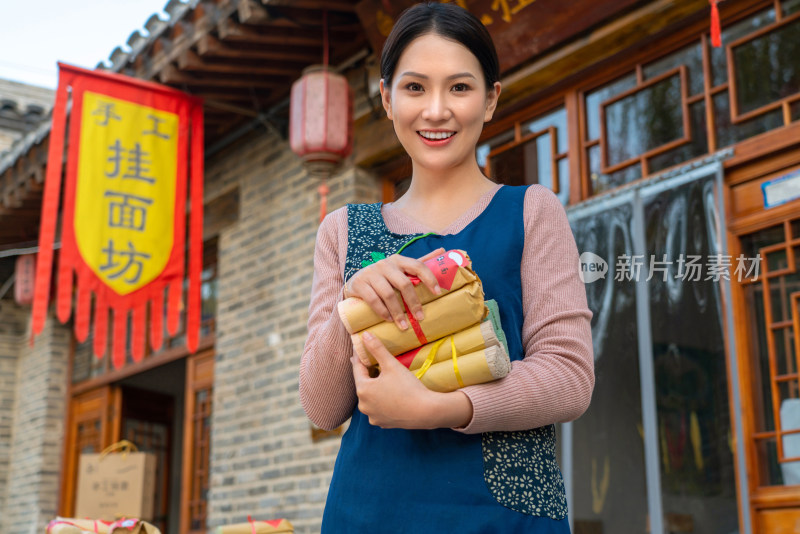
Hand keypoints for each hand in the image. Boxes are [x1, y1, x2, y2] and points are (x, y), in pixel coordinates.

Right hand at [345, 248, 444, 330]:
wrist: (355, 281)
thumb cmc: (384, 276)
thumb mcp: (401, 268)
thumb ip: (420, 262)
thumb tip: (443, 250)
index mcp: (398, 260)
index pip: (417, 266)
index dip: (429, 278)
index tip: (438, 293)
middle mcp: (385, 264)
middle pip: (404, 283)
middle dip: (413, 303)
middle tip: (420, 317)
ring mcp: (371, 273)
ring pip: (389, 294)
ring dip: (398, 312)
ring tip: (404, 326)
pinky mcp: (359, 284)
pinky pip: (373, 299)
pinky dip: (382, 311)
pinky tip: (389, 320)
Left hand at [352, 331, 472, 428]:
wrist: (426, 412)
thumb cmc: (408, 387)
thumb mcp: (391, 365)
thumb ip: (377, 349)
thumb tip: (364, 334)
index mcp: (363, 389)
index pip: (357, 368)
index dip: (360, 357)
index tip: (360, 348)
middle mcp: (363, 405)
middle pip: (363, 384)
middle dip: (368, 373)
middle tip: (372, 362)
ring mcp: (372, 416)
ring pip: (370, 397)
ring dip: (374, 388)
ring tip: (381, 379)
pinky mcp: (382, 423)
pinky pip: (378, 408)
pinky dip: (381, 401)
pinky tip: (389, 396)